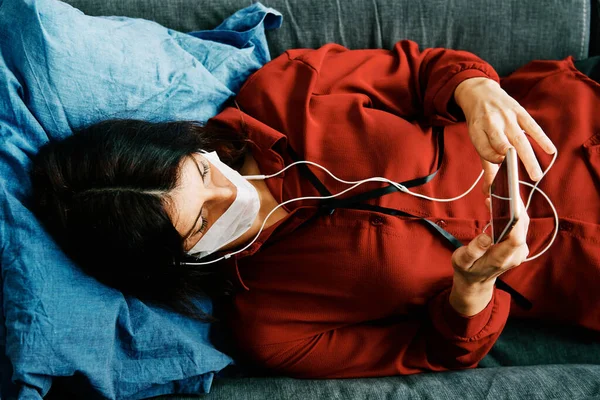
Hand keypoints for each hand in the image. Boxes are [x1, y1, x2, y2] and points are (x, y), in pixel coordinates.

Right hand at [449, 196, 529, 314]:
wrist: (477, 280)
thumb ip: (473, 250)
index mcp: (502, 259)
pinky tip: (501, 200)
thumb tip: (486, 236)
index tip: (508, 202)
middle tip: (500, 187)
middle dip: (512, 204)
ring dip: (512, 204)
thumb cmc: (468, 270)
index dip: (515, 219)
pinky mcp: (519, 243)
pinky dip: (512, 210)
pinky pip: (519, 224)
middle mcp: (516, 254)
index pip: (515, 238)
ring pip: (522, 222)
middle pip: (522, 225)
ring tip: (499, 190)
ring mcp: (520, 248)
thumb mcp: (462, 262)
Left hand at [454, 77, 556, 193]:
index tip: (502, 166)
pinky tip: (550, 150)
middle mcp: (491, 123)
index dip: (493, 160)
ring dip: (528, 158)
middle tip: (520, 180)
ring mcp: (507, 116)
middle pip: (502, 145)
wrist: (480, 93)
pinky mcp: (519, 111)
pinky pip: (532, 126)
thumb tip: (487, 191)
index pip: (484, 151)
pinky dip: (541, 138)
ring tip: (536, 174)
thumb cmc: (480, 122)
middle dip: (512, 162)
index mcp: (477, 131)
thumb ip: (486, 163)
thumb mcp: (477, 139)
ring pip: (519, 139)